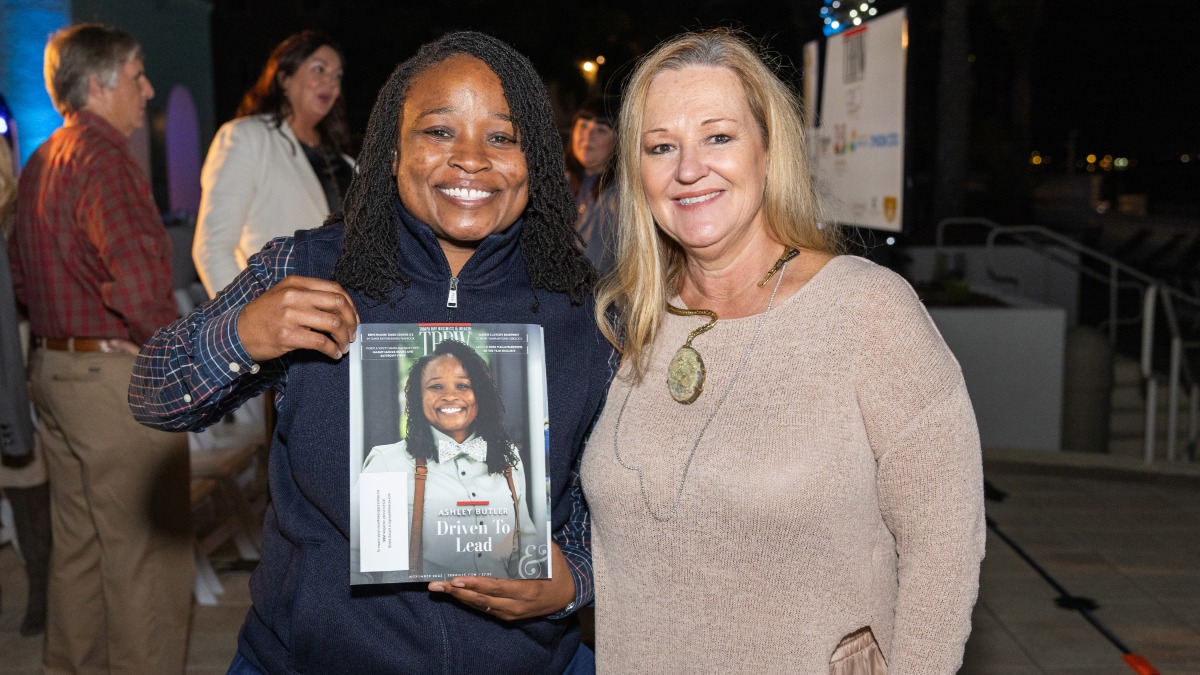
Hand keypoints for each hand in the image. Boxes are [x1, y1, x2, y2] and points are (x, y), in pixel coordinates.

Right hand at [236, 275, 358, 361]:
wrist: (238, 332)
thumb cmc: (264, 315)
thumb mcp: (284, 294)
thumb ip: (309, 295)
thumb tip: (340, 308)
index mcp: (296, 283)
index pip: (334, 289)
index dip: (350, 305)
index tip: (353, 318)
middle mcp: (294, 295)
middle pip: (338, 304)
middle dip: (351, 321)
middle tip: (352, 333)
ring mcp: (290, 315)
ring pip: (333, 324)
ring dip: (344, 338)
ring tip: (344, 346)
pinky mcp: (288, 335)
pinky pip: (321, 343)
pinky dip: (332, 350)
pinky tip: (334, 354)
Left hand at [428, 542, 575, 620]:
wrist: (566, 595)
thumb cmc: (556, 570)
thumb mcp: (548, 553)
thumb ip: (529, 544)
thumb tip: (507, 529)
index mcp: (527, 589)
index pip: (496, 587)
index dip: (475, 584)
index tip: (456, 579)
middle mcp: (517, 605)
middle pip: (482, 600)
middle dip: (457, 592)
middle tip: (436, 585)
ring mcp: (511, 613)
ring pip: (480, 606)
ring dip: (459, 597)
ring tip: (439, 588)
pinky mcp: (507, 616)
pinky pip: (484, 609)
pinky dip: (469, 600)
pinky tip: (455, 593)